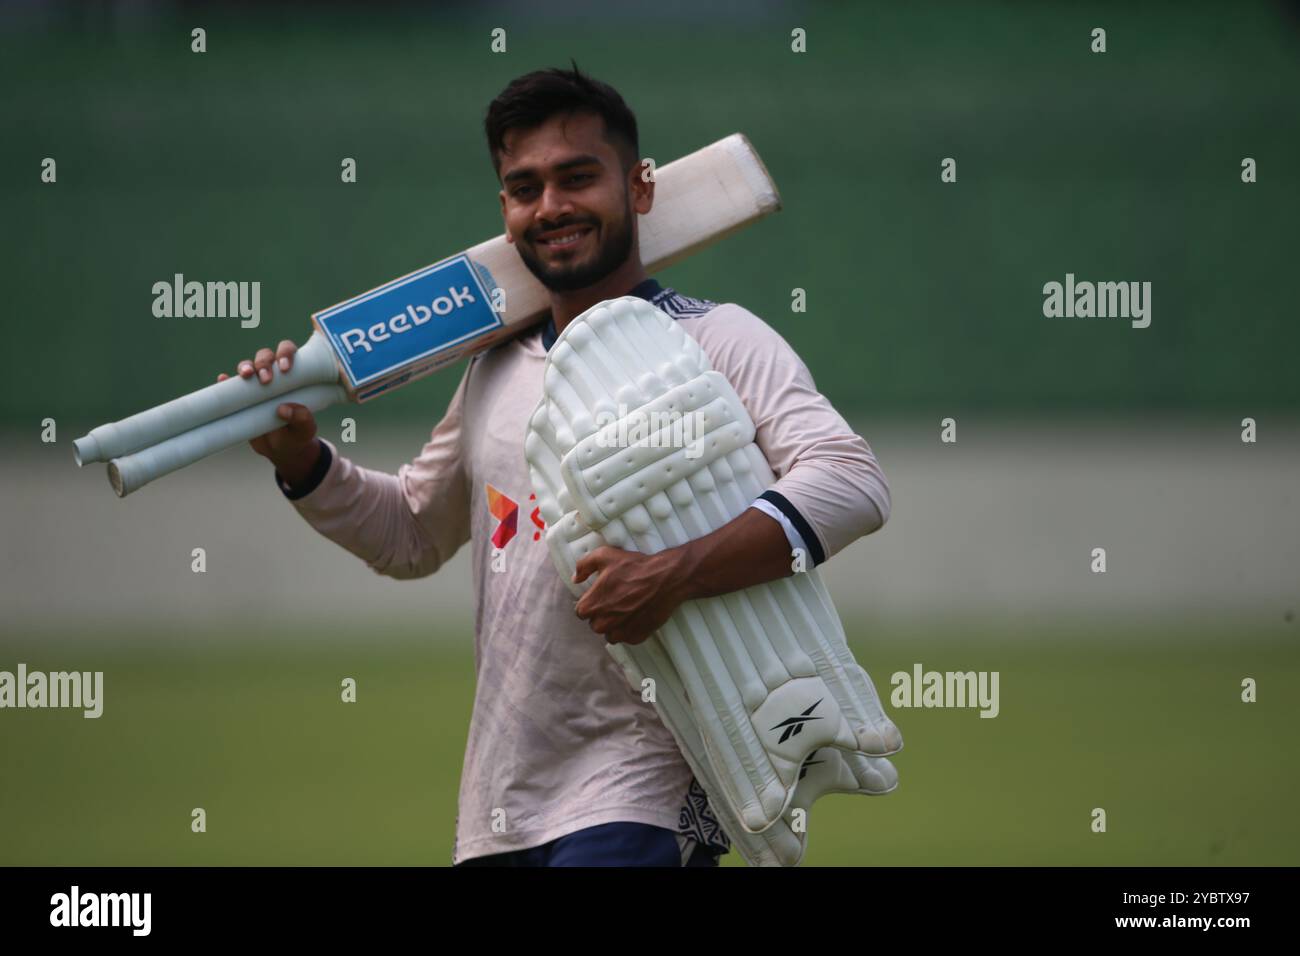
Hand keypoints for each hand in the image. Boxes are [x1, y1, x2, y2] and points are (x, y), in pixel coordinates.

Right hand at [217, 340, 318, 477]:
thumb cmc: (298, 433)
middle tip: (266, 380)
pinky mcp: (239, 397)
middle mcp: (272, 375)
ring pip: (247, 366)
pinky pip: (229, 385)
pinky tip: (223, 380)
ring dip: (245, 366)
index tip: (285, 369)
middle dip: (264, 363)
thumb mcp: (305, 428)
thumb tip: (284, 409)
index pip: (289, 353)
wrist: (281, 449)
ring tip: (246, 376)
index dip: (285, 354)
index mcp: (293, 375)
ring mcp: (254, 385)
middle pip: (265, 356)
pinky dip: (225, 381)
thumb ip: (301, 418)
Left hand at [572, 546, 687, 644]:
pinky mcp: (636, 636)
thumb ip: (584, 566)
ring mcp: (620, 632)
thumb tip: (575, 579)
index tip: (601, 596)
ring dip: (614, 626)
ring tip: (625, 610)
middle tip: (615, 601)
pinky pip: (626, 638)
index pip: (581, 612)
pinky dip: (629, 630)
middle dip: (602, 615)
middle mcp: (603, 623)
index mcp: (592, 605)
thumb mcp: (604, 555)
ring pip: (610, 635)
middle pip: (595, 625)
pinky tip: (636, 615)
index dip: (590, 603)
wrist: (666, 578)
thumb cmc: (635, 566)